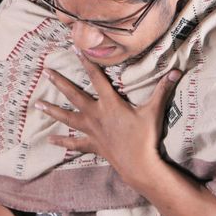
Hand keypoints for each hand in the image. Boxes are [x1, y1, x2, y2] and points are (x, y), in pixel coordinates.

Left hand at [35, 47, 181, 183]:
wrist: (139, 165)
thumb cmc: (145, 137)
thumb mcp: (154, 111)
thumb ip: (163, 89)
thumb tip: (177, 70)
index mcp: (109, 104)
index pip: (96, 78)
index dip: (86, 63)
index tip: (75, 49)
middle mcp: (96, 115)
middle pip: (74, 95)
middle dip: (60, 82)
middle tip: (46, 72)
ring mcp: (91, 130)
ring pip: (68, 118)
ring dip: (53, 110)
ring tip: (38, 105)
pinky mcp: (91, 145)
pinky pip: (74, 143)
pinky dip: (62, 141)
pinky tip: (50, 140)